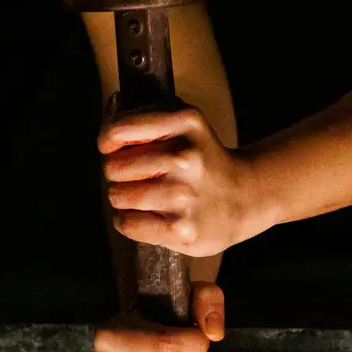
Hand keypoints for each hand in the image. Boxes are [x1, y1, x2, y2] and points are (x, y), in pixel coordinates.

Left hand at [101, 101, 263, 258]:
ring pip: (119, 196)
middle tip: (136, 176)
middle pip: (113, 167)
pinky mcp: (181, 229)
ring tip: (140, 197)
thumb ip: (147, 121)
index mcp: (185, 123)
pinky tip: (144, 216)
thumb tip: (107, 141)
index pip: (118, 130)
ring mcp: (184, 196)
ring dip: (122, 198)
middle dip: (117, 173)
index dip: (107, 141)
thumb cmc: (202, 160)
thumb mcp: (185, 124)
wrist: (244, 198)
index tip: (112, 148)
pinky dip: (126, 221)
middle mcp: (185, 157)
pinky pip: (128, 224)